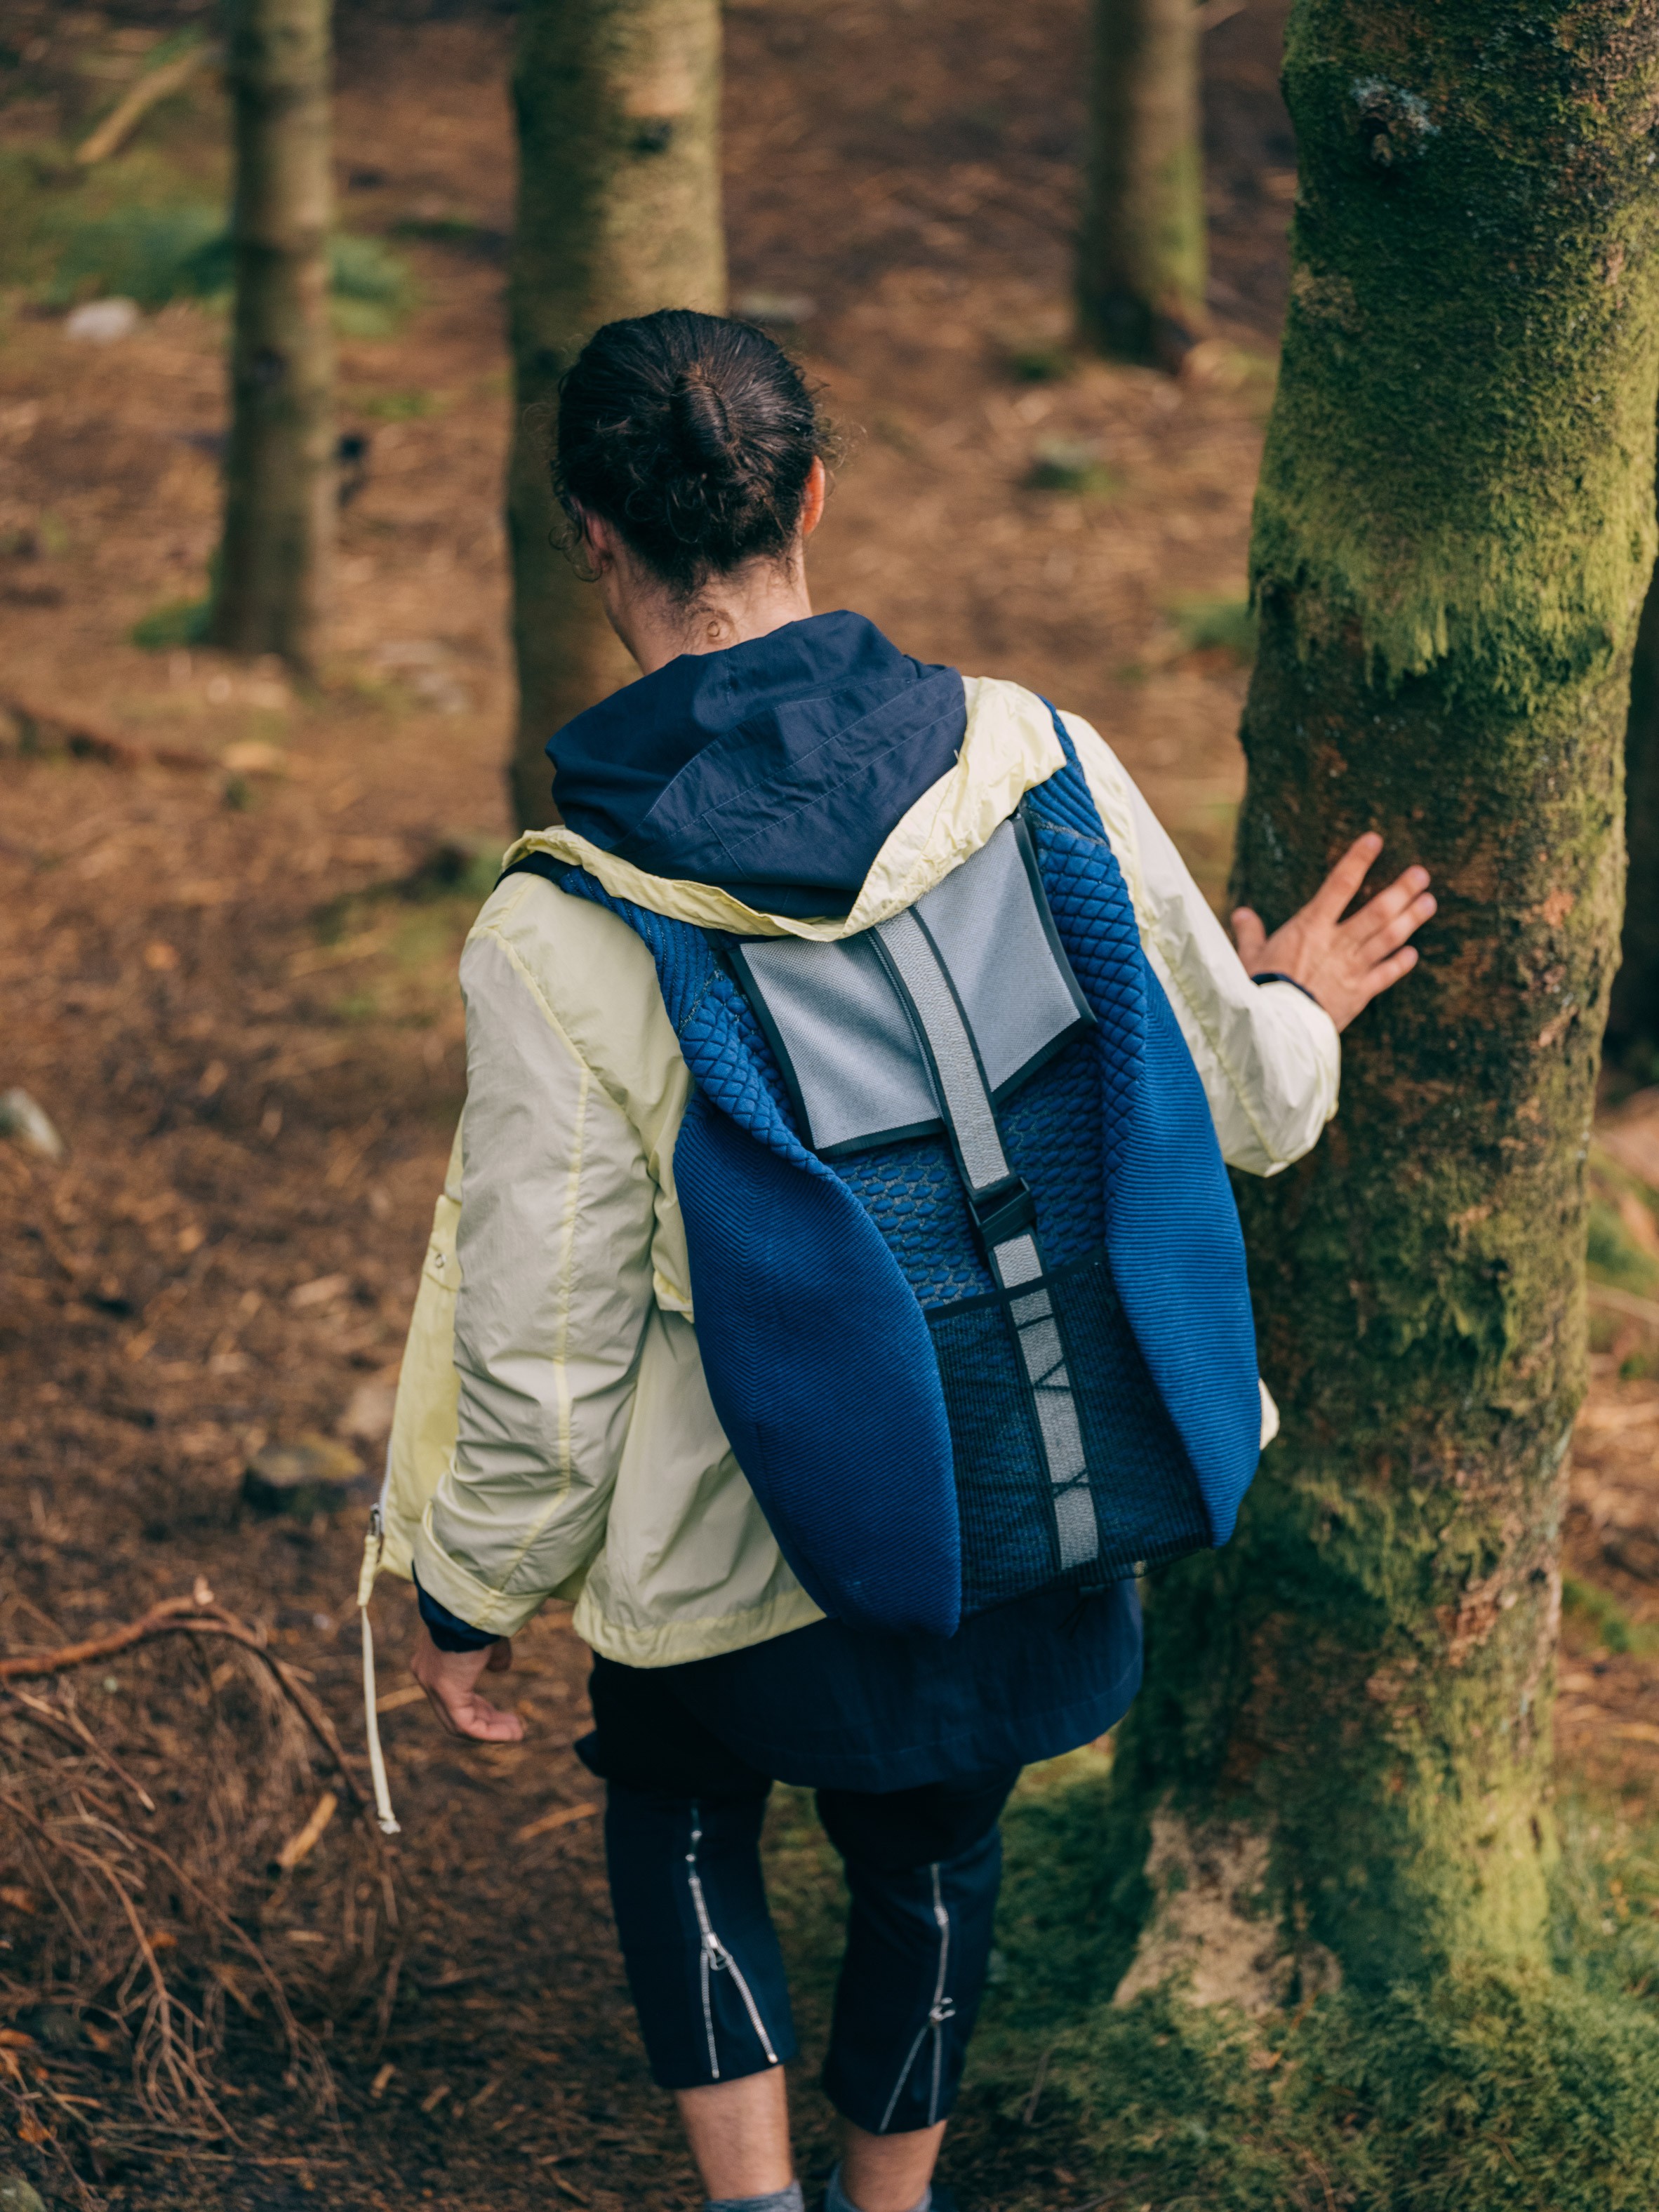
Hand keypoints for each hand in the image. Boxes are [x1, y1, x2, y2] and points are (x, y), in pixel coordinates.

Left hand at [410, 1623, 523, 1742]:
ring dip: (491, 1731)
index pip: (452, 1697)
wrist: (470, 1601)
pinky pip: (467, 1725)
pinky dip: (490, 1732)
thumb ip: (493, 1655)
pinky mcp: (447, 1692)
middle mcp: (427, 1676)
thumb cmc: (480, 1613)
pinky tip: (512, 1732)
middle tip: (514, 1726)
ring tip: (517, 1732)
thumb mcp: (489, 1636)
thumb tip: (500, 1669)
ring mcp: (433, 1685)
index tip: (503, 1716)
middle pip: (455, 1714)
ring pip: (459, 1724)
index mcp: (433, 1661)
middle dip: (487, 1721)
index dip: (480, 1709)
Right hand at [1230, 831, 1433, 1033]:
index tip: (1375, 840)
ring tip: (1430, 902)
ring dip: (1411, 919)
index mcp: (1311, 927)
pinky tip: (1413, 953)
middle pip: (1377, 910)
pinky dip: (1401, 963)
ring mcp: (1352, 968)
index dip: (1358, 860)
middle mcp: (1337, 942)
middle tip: (1422, 874)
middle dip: (1402, 890)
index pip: (1339, 885)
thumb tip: (1240, 914)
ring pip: (1389, 938)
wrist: (1276, 1026)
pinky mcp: (1359, 993)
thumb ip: (1250, 933)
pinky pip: (1386, 975)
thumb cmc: (1260, 989)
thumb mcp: (1249, 957)